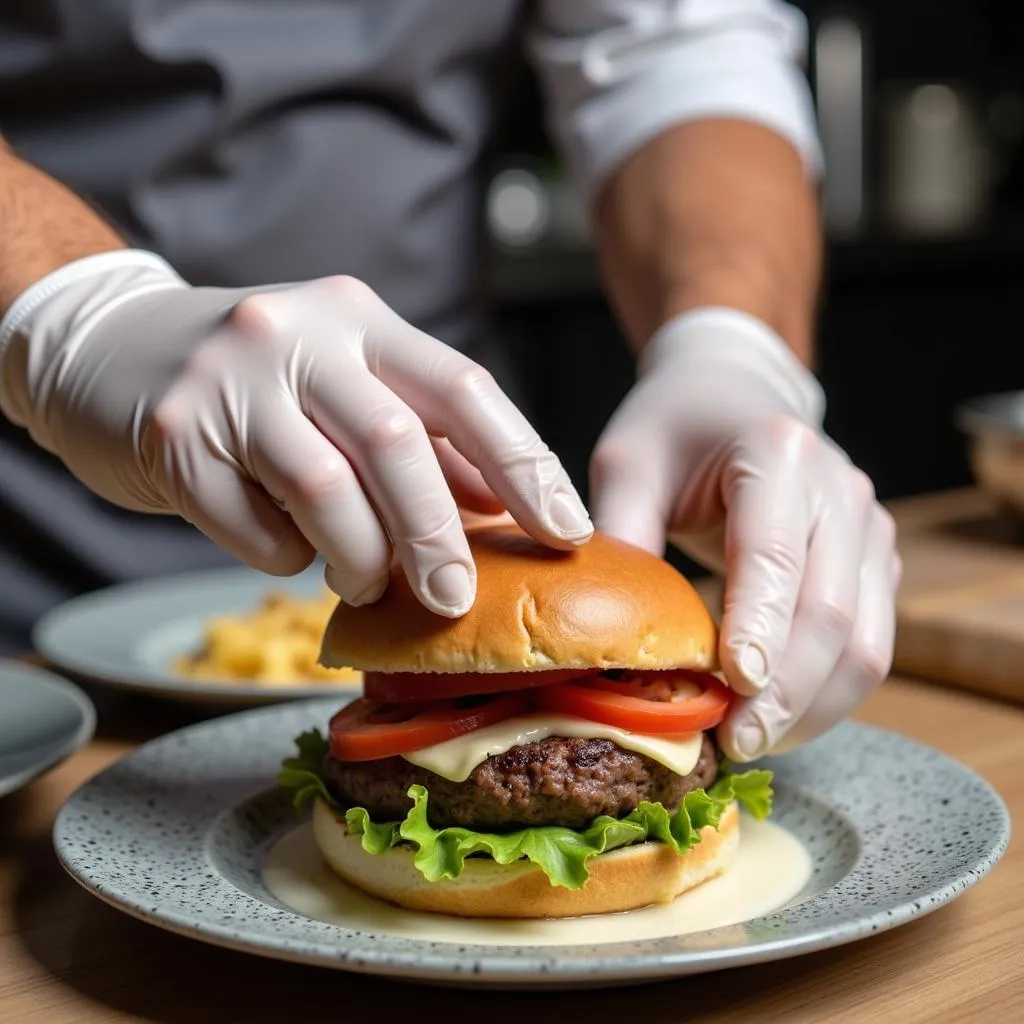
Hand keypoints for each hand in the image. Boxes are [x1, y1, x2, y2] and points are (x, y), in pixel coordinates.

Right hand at [0, 252, 591, 615]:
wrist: (109, 347)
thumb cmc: (256, 382)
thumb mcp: (344, 384)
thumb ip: (420, 437)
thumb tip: (497, 502)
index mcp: (361, 318)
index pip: (464, 388)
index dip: (524, 464)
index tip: (567, 530)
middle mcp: (298, 334)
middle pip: (394, 444)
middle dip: (437, 535)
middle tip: (455, 598)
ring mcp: (228, 378)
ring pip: (324, 489)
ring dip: (359, 555)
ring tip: (364, 579)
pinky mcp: (172, 433)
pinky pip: (251, 524)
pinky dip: (283, 554)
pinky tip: (286, 544)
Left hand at [590, 308, 899, 760]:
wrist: (733, 395)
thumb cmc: (672, 427)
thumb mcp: (626, 463)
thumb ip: (621, 535)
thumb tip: (606, 633)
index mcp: (778, 453)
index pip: (775, 554)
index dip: (759, 628)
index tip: (735, 689)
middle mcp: (840, 490)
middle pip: (831, 612)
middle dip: (785, 691)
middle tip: (732, 744)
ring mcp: (868, 528)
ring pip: (866, 642)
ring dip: (813, 706)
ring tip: (752, 743)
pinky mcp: (874, 563)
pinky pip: (870, 644)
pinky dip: (828, 692)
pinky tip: (778, 718)